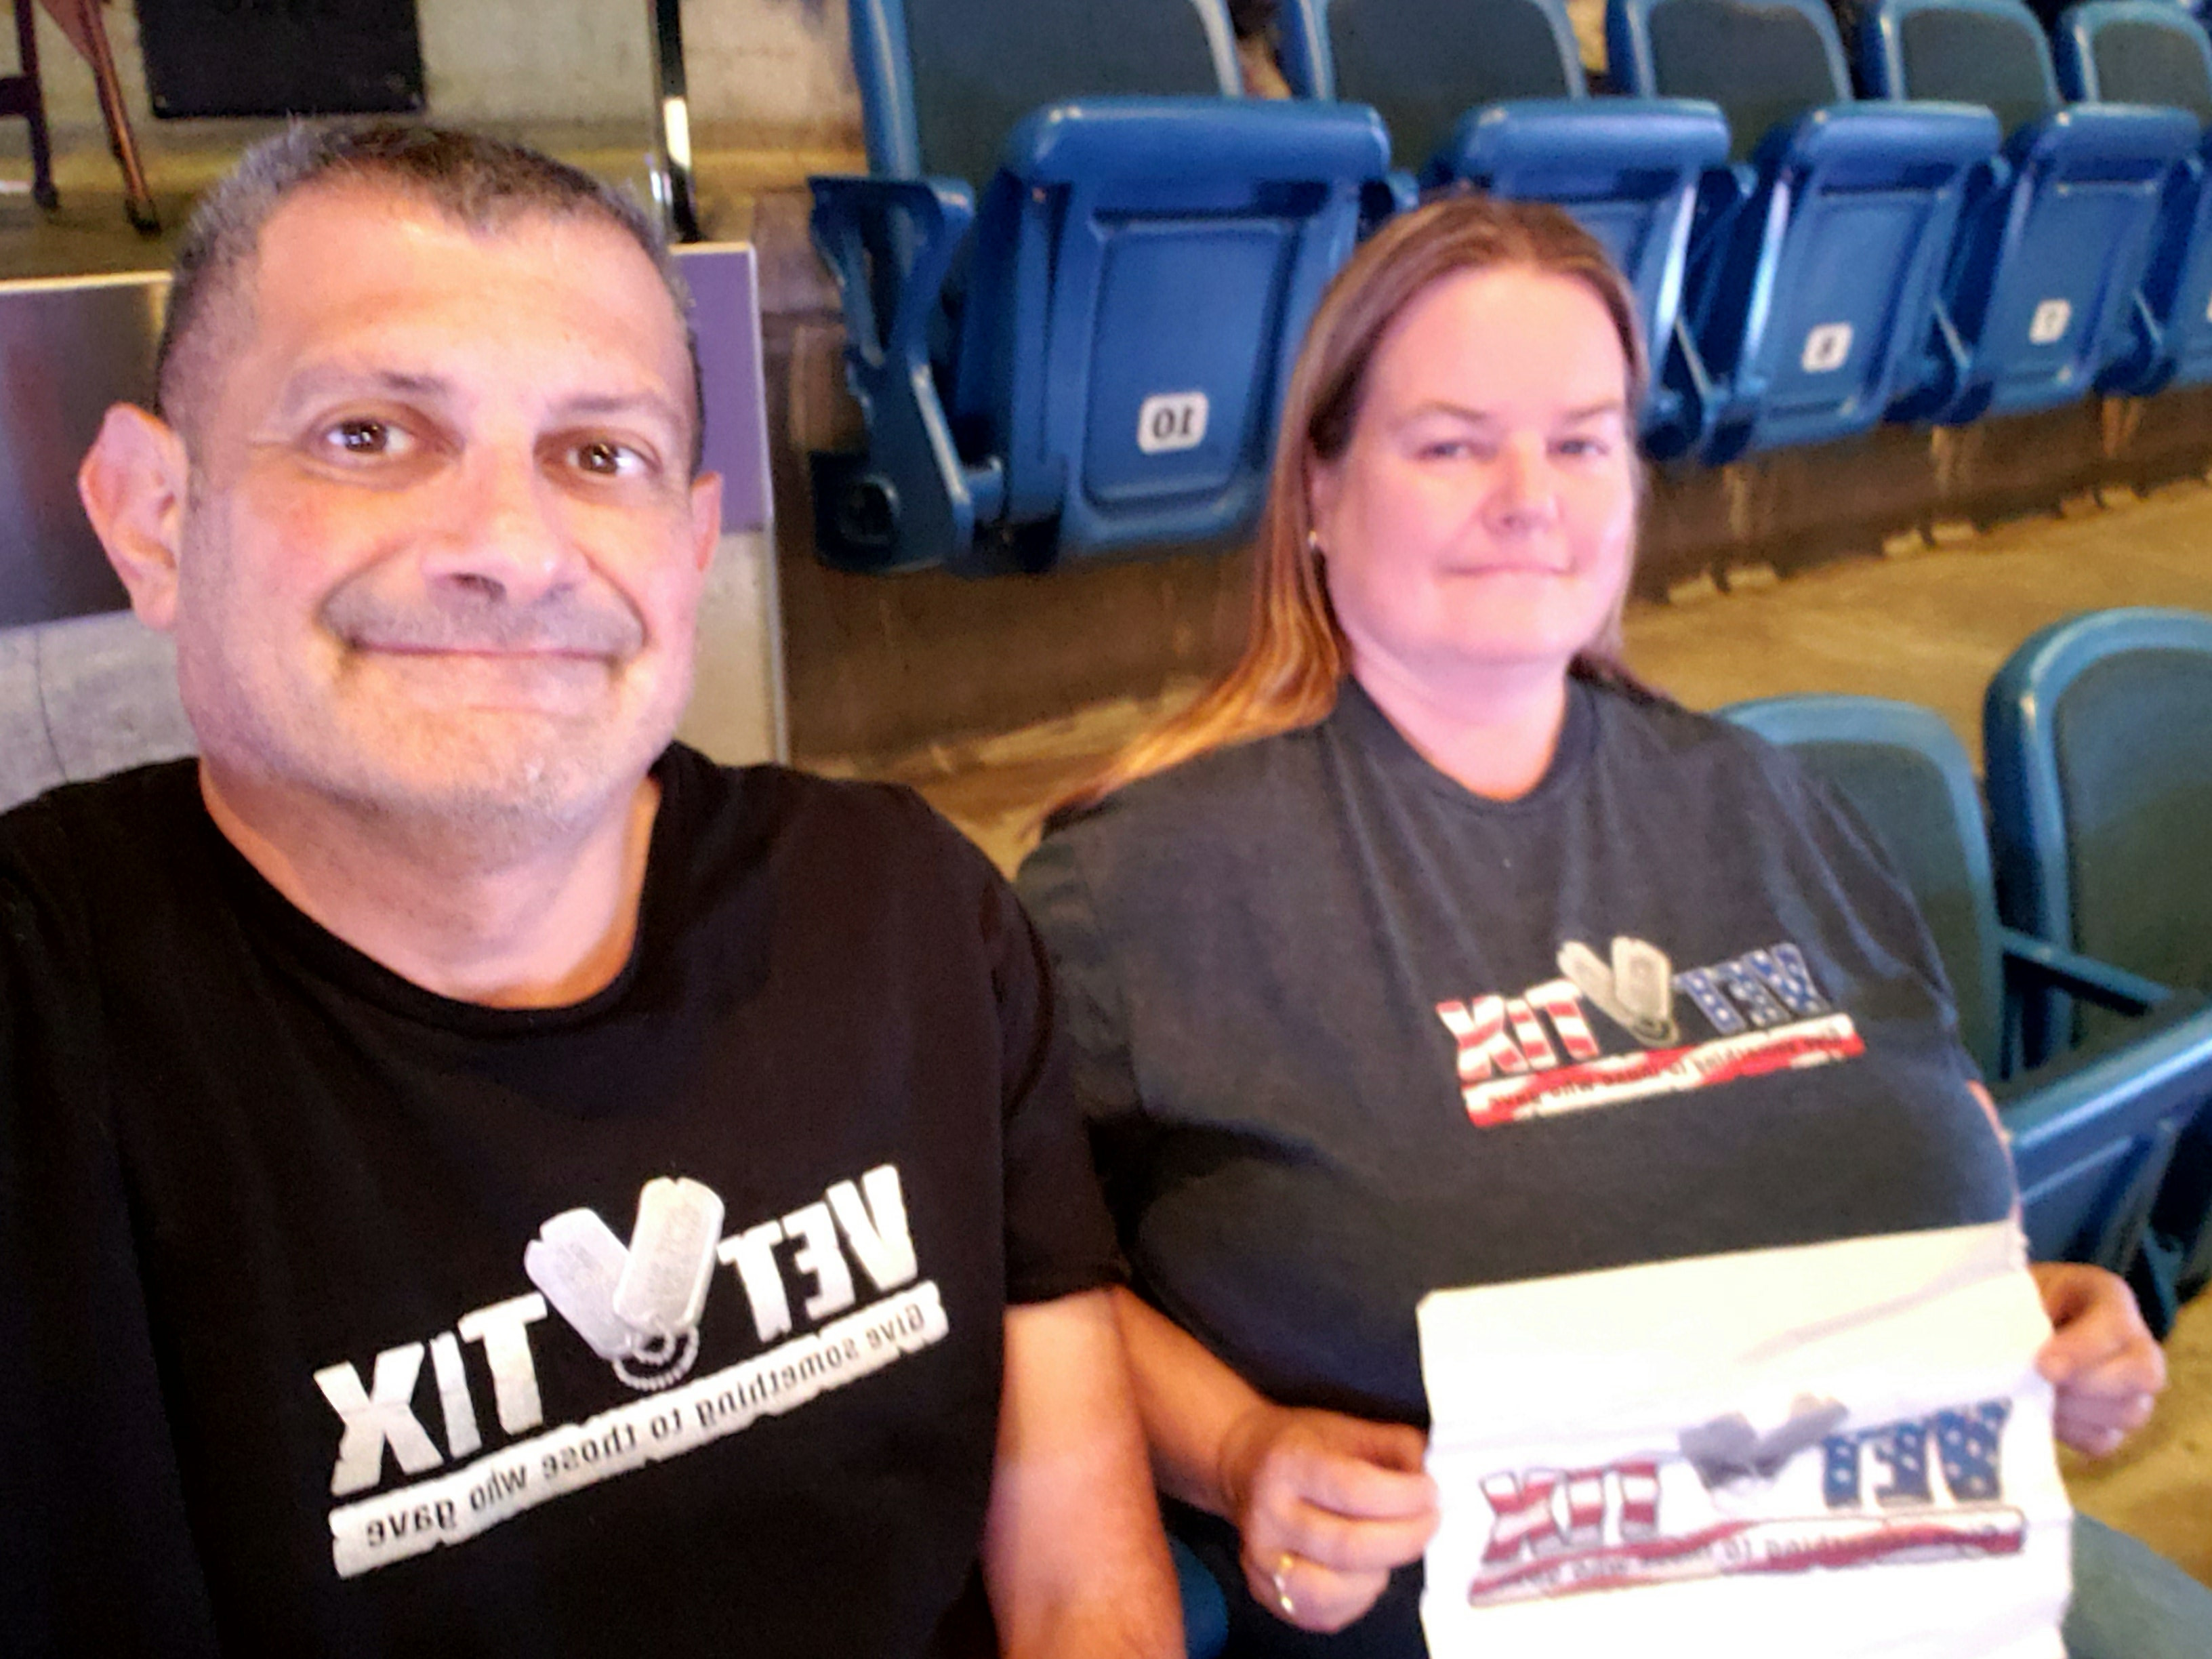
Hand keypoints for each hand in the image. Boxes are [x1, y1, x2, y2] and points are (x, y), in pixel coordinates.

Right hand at [1217, 1403, 1438, 1634]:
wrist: (1245, 1464)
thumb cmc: (1303, 1446)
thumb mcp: (1348, 1427)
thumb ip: (1397, 1446)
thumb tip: (1432, 1477)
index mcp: (1288, 1465)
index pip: (1355, 1490)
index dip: (1405, 1496)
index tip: (1430, 1492)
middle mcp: (1268, 1515)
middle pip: (1349, 1547)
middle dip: (1406, 1538)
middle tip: (1429, 1521)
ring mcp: (1261, 1560)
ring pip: (1335, 1590)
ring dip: (1380, 1572)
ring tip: (1390, 1546)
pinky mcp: (1267, 1593)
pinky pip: (1325, 1613)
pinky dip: (1359, 1597)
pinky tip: (1367, 1570)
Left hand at [2032, 1261, 2164, 1457]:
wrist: (2017, 1321)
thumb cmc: (2020, 1298)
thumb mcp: (2021, 1291)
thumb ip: (2027, 1318)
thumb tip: (2023, 1359)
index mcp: (2111, 1298)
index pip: (2116, 1327)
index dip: (2082, 1350)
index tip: (2043, 1367)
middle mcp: (2137, 1343)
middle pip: (2141, 1376)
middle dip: (2084, 1385)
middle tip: (2039, 1384)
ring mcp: (2133, 1387)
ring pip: (2128, 1413)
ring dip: (2075, 1411)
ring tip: (2036, 1396)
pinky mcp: (2113, 1422)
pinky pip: (2104, 1440)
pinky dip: (2070, 1432)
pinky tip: (2044, 1413)